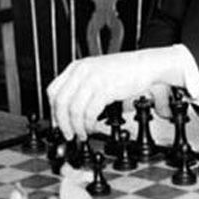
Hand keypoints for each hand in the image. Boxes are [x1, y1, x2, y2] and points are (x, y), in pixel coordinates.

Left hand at [47, 47, 183, 139]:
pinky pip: (90, 112)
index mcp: (77, 67)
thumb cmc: (124, 71)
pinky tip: (92, 128)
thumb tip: (69, 110)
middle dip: (62, 122)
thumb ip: (81, 87)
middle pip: (60, 101)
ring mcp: (93, 79)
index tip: (58, 123)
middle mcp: (82, 71)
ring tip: (82, 134)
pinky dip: (88, 124)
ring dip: (76, 127)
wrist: (145, 65)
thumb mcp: (96, 73)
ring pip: (73, 109)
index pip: (53, 90)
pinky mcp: (105, 89)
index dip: (53, 111)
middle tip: (68, 133)